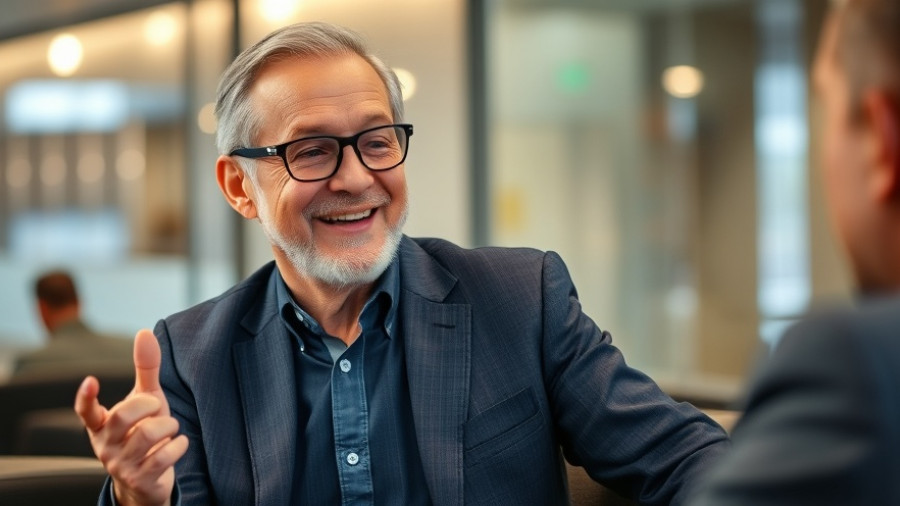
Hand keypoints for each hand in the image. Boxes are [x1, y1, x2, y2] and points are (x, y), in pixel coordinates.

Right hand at [74, 329, 188, 505]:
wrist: (147, 480)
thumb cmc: (145, 431)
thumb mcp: (146, 400)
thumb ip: (145, 369)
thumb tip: (144, 332)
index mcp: (101, 425)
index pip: (86, 412)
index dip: (86, 397)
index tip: (91, 380)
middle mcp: (105, 445)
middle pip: (123, 416)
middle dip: (148, 405)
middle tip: (157, 407)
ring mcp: (121, 464)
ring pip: (147, 435)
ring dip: (168, 425)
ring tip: (169, 428)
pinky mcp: (140, 479)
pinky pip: (163, 456)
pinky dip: (179, 444)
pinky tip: (178, 443)